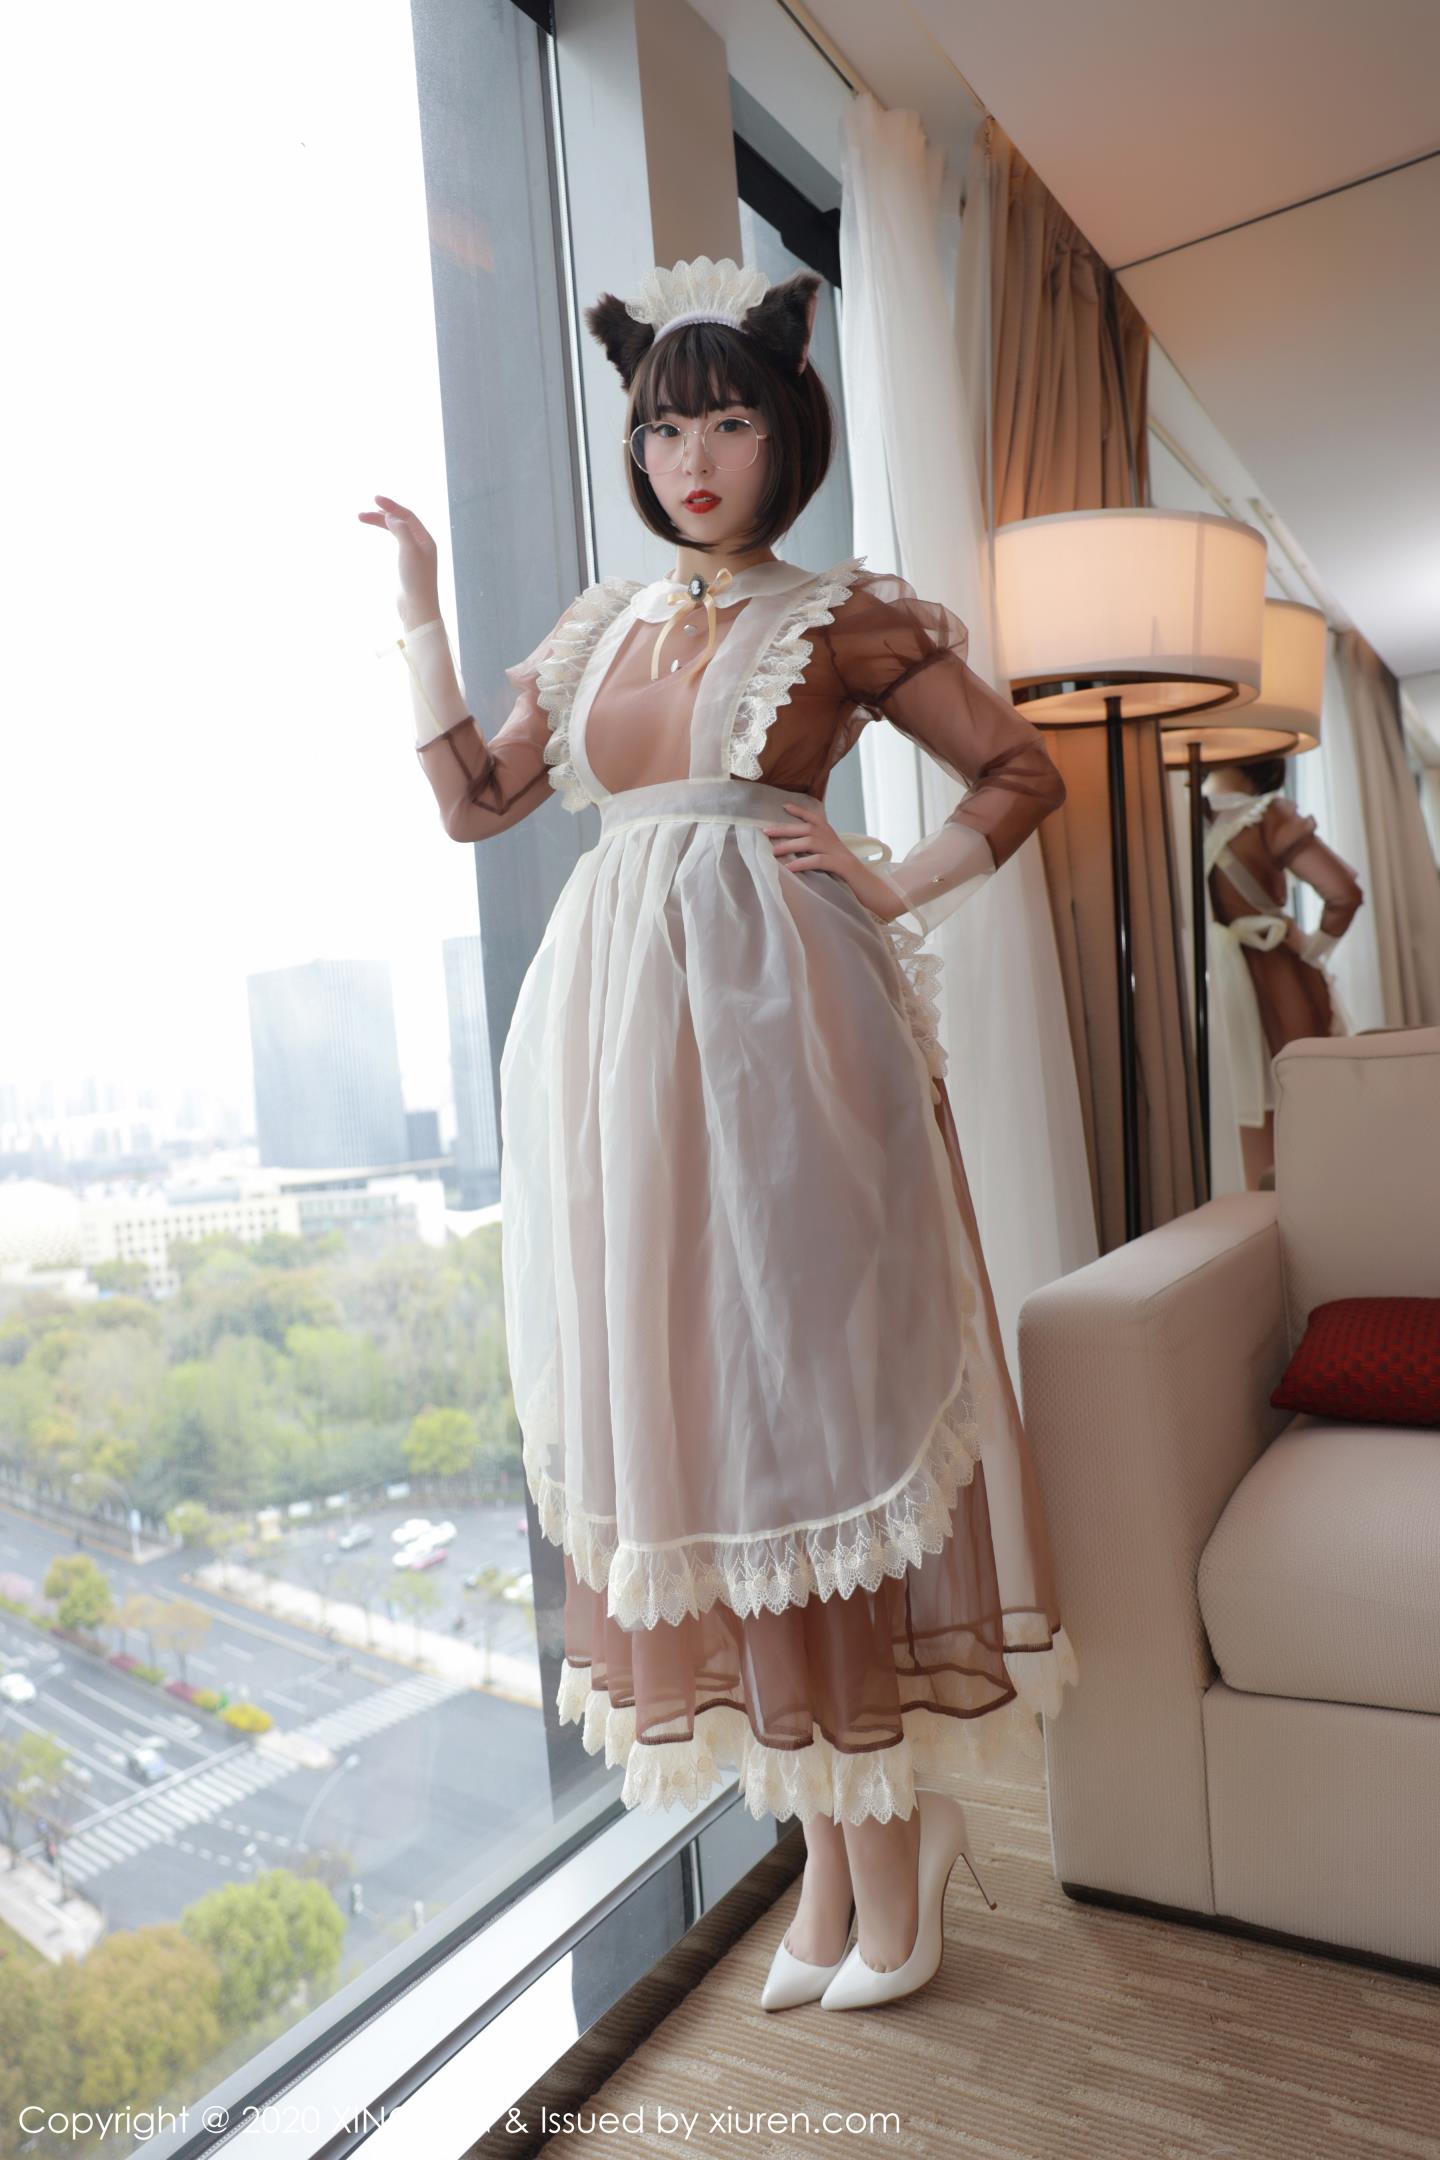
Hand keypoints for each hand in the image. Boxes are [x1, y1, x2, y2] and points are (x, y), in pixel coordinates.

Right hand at [357, 493, 439, 625]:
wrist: (417, 608)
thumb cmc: (415, 580)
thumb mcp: (408, 550)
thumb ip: (401, 530)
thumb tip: (390, 515)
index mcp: (426, 540)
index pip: (408, 515)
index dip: (391, 506)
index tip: (374, 499)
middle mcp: (422, 546)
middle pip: (401, 522)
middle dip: (381, 515)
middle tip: (360, 514)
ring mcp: (415, 556)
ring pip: (397, 532)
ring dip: (381, 524)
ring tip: (362, 518)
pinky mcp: (408, 566)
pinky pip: (397, 543)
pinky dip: (387, 534)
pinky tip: (380, 533)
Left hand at [762, 799, 901, 919]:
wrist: (872, 889)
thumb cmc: (847, 877)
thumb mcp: (830, 859)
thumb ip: (816, 852)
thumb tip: (792, 851)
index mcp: (831, 836)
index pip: (814, 818)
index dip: (799, 811)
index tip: (783, 806)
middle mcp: (833, 840)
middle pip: (806, 829)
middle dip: (784, 829)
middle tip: (765, 832)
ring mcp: (838, 852)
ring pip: (810, 842)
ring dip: (789, 846)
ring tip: (773, 851)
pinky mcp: (841, 866)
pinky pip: (818, 861)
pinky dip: (802, 863)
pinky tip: (789, 868)